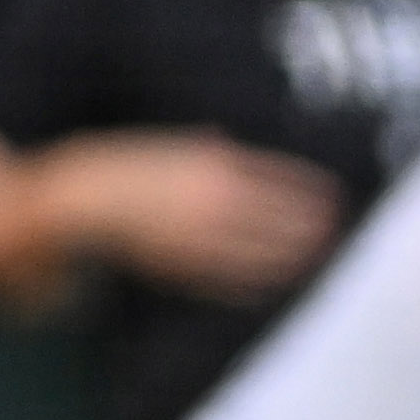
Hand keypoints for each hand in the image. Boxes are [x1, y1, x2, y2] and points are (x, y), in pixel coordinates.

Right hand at [69, 133, 347, 303]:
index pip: (280, 179)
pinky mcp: (190, 265)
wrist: (85, 199)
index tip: (333, 194)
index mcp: (216, 166)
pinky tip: (273, 278)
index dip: (310, 188)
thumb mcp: (165, 145)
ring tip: (314, 253)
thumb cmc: (123, 166)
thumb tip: (225, 140)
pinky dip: (259, 279)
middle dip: (310, 223)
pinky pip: (236, 277)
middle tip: (332, 227)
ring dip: (294, 253)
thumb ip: (200, 147)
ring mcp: (207, 237)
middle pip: (281, 217)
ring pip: (265, 251)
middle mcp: (219, 202)